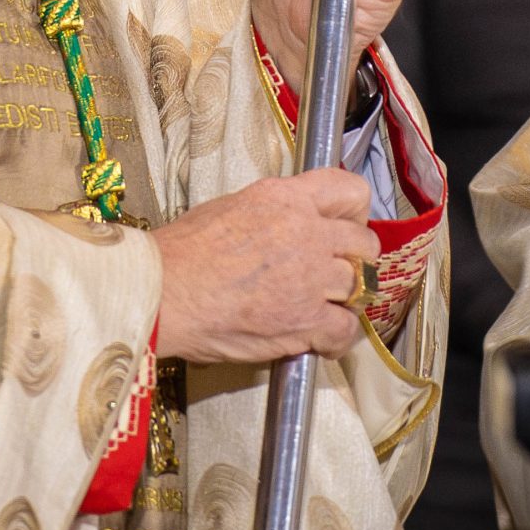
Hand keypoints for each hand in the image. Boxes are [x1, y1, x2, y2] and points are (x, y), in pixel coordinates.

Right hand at [150, 167, 379, 361]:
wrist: (164, 293)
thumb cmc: (183, 253)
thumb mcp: (232, 207)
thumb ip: (274, 212)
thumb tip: (290, 224)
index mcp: (286, 198)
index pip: (350, 190)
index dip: (353, 213)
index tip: (343, 227)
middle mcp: (306, 232)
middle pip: (364, 243)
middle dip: (354, 258)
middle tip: (333, 271)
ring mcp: (310, 278)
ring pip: (360, 286)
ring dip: (345, 298)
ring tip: (323, 306)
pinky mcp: (306, 321)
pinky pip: (346, 330)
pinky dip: (336, 338)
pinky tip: (319, 338)